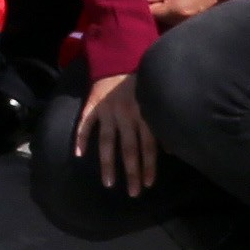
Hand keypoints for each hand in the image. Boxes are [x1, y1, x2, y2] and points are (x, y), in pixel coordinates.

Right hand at [77, 70, 158, 196]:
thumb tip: (170, 150)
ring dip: (108, 163)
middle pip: (129, 148)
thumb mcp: (154, 101)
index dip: (148, 165)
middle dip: (131, 171)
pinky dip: (81, 137)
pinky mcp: (93, 105)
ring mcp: (108, 111)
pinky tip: (78, 154)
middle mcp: (127, 115)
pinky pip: (85, 123)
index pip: (148, 146)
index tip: (147, 184)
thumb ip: (160, 125)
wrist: (119, 57)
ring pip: (108, 141)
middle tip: (132, 193)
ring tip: (109, 183)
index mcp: (143, 115)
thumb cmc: (140, 82)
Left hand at [145, 0, 218, 26]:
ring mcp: (193, 24)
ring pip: (171, 17)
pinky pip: (182, 17)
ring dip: (168, 3)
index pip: (152, 11)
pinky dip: (178, 7)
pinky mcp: (200, 22)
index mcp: (180, 9)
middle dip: (159, 0)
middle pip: (161, 16)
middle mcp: (185, 21)